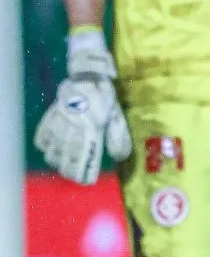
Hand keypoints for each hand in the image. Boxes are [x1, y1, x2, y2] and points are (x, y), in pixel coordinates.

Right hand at [33, 46, 131, 184]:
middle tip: (76, 177)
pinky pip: (42, 137)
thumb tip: (119, 157)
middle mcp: (73, 127)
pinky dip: (45, 147)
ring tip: (65, 166)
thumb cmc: (105, 97)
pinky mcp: (50, 117)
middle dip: (72, 171)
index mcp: (92, 127)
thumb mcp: (117, 116)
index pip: (86, 156)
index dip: (85, 171)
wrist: (87, 75)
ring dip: (58, 162)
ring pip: (52, 150)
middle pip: (67, 157)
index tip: (88, 181)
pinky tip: (51, 151)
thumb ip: (118, 137)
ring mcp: (59, 123)